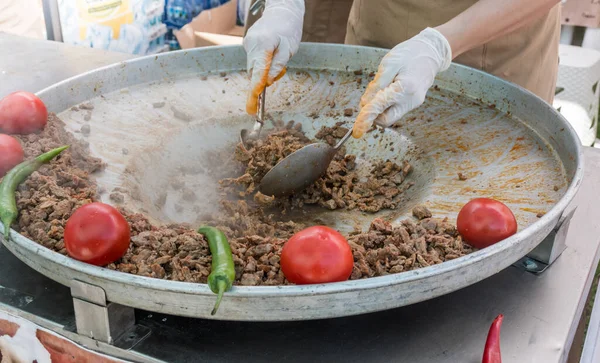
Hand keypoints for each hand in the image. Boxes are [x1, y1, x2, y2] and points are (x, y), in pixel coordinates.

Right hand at [243, 0, 304, 114]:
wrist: (281, 11)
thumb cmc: (288, 29)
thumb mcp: (289, 48)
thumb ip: (278, 64)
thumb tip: (268, 81)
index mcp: (264, 45)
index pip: (258, 70)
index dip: (256, 87)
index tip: (254, 101)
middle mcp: (252, 44)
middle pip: (253, 72)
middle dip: (259, 84)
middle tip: (256, 104)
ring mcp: (247, 44)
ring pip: (252, 68)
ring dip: (262, 73)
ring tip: (280, 61)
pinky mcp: (247, 44)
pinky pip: (253, 61)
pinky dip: (261, 65)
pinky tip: (272, 56)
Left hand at [352, 28, 451, 137]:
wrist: (431, 51)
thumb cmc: (409, 54)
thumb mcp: (389, 64)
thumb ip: (376, 85)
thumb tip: (364, 104)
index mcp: (405, 89)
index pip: (380, 108)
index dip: (366, 118)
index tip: (356, 131)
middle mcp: (411, 100)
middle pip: (386, 120)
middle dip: (373, 115)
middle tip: (367, 101)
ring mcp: (413, 103)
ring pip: (390, 116)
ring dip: (380, 108)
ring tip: (382, 87)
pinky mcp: (413, 103)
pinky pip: (396, 110)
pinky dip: (387, 105)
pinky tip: (388, 89)